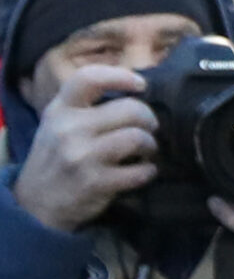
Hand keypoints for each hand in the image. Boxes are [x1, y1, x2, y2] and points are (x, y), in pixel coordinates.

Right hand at [10, 64, 158, 232]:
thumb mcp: (59, 123)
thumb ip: (87, 106)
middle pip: (130, 109)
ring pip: (138, 138)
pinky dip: (149, 171)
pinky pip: (140, 171)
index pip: (90, 79)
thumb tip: (137, 92)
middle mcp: (69, 129)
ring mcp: (81, 156)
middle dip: (149, 119)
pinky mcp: (96, 183)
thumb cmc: (57, 155)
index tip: (141, 85)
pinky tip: (143, 171)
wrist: (36, 201)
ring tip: (146, 151)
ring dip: (151, 145)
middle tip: (149, 128)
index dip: (121, 76)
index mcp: (60, 108)